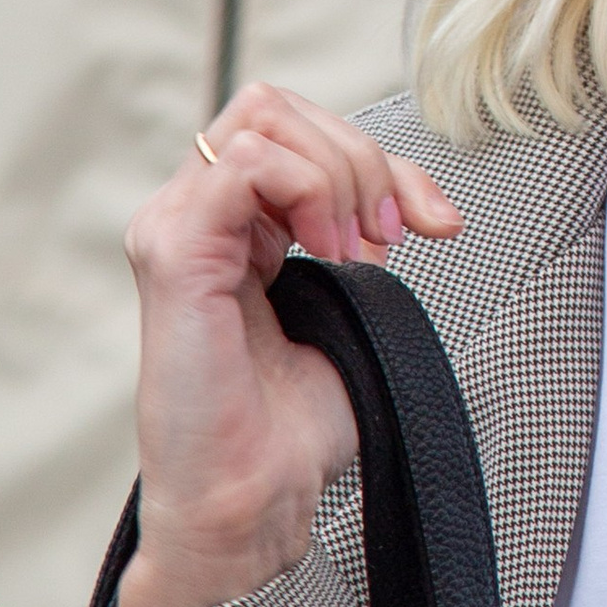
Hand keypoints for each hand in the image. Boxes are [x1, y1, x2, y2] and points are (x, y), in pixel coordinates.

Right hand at [121, 86, 460, 606]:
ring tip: (356, 249)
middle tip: (388, 238)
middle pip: (279, 107)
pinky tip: (328, 253)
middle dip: (362, 158)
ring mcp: (173, 227)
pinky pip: (245, 161)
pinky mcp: (172, 251)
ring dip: (339, 173)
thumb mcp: (351, 307)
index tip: (434, 224)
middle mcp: (192, 216)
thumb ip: (359, 236)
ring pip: (262, 117)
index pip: (300, 132)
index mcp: (231, 226)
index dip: (380, 159)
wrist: (254, 499)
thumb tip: (406, 197)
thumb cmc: (292, 428)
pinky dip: (310, 190)